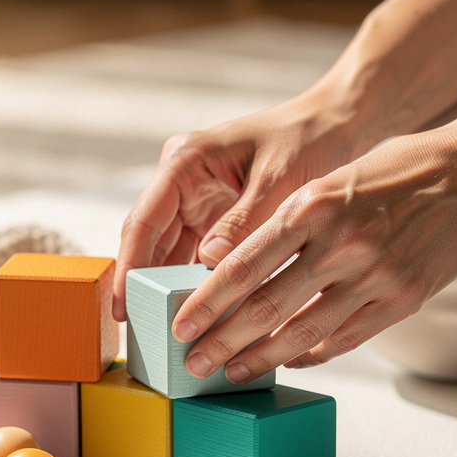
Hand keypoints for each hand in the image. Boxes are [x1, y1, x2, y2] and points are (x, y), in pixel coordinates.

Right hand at [112, 86, 362, 320]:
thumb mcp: (277, 182)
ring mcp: (196, 201)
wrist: (334, 126)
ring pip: (170, 253)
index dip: (129, 266)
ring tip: (166, 330)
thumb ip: (244, 221)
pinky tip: (200, 314)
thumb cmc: (306, 141)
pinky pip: (196, 257)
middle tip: (140, 328)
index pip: (144, 220)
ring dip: (169, 288)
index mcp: (185, 161)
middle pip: (149, 240)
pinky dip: (197, 283)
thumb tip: (210, 263)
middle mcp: (182, 181)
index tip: (122, 304)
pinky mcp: (214, 218)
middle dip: (143, 283)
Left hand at [169, 130, 456, 381]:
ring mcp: (375, 276)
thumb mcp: (331, 179)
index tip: (180, 326)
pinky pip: (345, 339)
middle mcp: (341, 243)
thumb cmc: (393, 170)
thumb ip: (288, 223)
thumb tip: (235, 265)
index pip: (243, 264)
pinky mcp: (403, 300)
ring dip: (261, 358)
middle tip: (192, 364)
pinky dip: (310, 353)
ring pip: (303, 333)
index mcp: (314, 205)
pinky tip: (287, 360)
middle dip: (221, 341)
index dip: (206, 302)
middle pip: (265, 308)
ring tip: (233, 372)